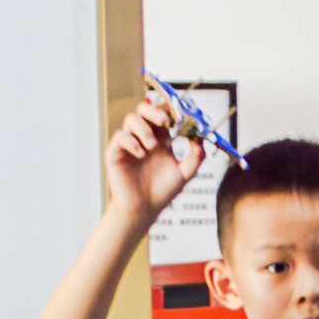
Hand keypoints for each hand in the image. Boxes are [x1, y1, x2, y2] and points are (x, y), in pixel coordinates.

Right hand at [107, 90, 203, 219]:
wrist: (144, 209)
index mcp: (160, 139)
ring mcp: (129, 143)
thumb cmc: (162, 192)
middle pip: (144, 109)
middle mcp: (144, 137)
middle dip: (154, 111)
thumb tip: (202, 139)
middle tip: (164, 121)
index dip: (171, 111)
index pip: (163, 115)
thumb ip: (195, 157)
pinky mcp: (116, 153)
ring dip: (143, 129)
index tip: (181, 116)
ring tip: (152, 146)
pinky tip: (141, 154)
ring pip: (131, 119)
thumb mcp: (185, 173)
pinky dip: (131, 141)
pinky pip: (120, 136)